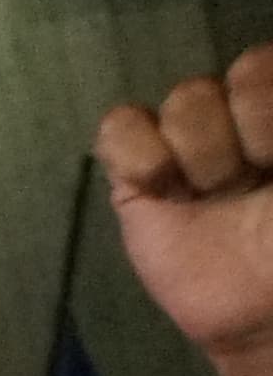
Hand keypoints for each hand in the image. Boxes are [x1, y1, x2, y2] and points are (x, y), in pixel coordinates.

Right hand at [103, 47, 272, 375]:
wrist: (263, 311)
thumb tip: (256, 76)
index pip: (258, 65)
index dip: (265, 107)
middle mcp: (235, 114)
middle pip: (221, 80)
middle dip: (240, 135)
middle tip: (252, 183)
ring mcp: (184, 143)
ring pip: (181, 100)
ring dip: (202, 155)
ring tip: (213, 197)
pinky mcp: (136, 177)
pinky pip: (118, 128)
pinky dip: (140, 155)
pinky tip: (164, 193)